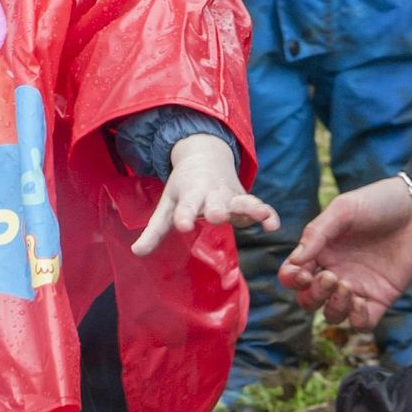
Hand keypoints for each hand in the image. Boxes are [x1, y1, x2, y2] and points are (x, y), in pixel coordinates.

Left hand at [131, 134, 278, 256]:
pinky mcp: (245, 200)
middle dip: (217, 209)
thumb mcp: (167, 205)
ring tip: (262, 215)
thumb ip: (154, 231)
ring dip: (251, 208)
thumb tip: (136, 252)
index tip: (183, 225)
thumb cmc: (184, 188)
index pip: (187, 206)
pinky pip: (260, 207)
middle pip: (216, 203)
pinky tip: (274, 225)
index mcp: (190, 195)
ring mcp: (231, 197)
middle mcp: (212, 195)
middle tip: (217, 216)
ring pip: (243, 202)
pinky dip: (269, 214)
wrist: (206, 158)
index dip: (185, 215)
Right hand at [278, 178, 411, 326]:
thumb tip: (296, 262)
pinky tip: (360, 302)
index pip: (294, 275)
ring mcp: (358, 288)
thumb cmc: (379, 202)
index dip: (291, 279)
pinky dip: (356, 319)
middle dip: (312, 295)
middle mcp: (335, 272)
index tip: (303, 273)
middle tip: (330, 277)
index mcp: (321, 251)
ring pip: (333, 315)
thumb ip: (316, 233)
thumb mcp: (343, 210)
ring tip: (346, 286)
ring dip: (333, 307)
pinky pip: (362, 323)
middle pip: (310, 300)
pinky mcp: (381, 298)